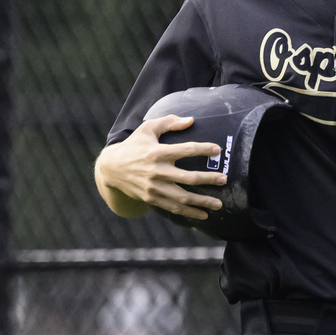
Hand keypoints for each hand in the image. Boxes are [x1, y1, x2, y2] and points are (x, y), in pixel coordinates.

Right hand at [94, 115, 227, 219]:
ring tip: (219, 204)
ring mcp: (154, 187)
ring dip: (202, 202)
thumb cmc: (133, 145)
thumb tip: (191, 120)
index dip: (203, 149)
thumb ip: (169, 122)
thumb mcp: (147, 129)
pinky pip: (173, 207)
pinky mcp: (151, 199)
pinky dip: (189, 212)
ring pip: (183, 197)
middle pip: (188, 177)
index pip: (185, 150)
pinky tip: (203, 215)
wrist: (111, 168)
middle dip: (208, 179)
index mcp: (157, 152)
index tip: (218, 150)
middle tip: (224, 179)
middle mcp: (157, 171)